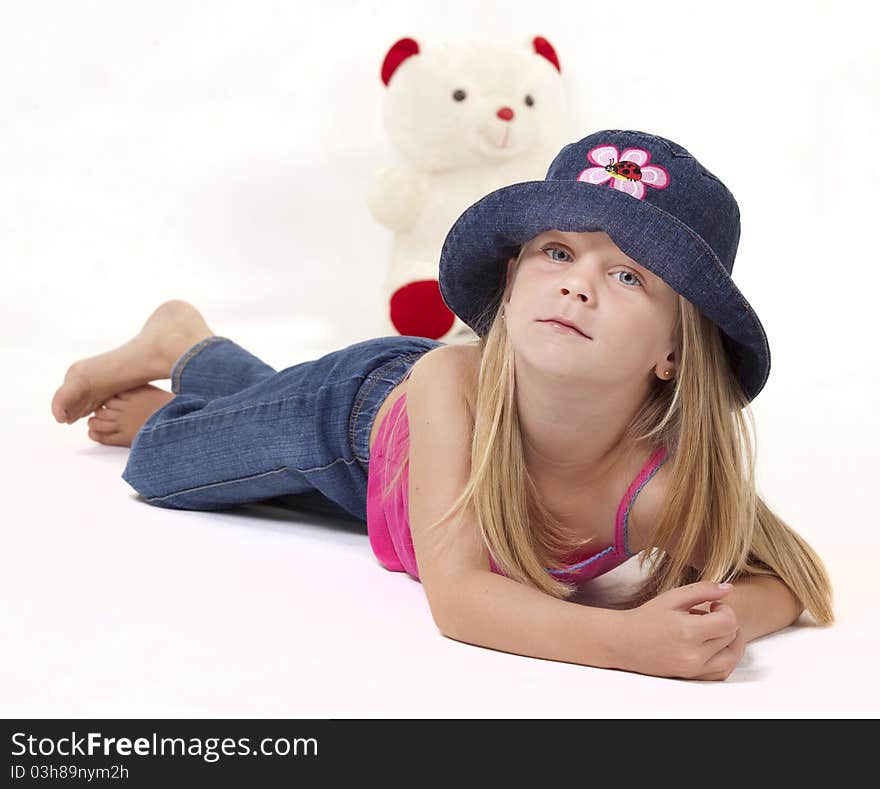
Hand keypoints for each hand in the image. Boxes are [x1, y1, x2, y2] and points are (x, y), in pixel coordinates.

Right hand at [616, 581, 744, 680]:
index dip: (725, 609)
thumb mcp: (672, 597)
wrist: (624, 642)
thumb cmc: (646, 617)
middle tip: (710, 615)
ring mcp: (693, 669)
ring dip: (732, 642)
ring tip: (718, 630)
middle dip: (726, 623)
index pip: (729, 622)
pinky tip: (716, 646)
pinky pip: (722, 673)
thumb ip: (703, 590)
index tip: (712, 605)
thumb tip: (729, 588)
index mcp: (688, 631)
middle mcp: (693, 654)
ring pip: (732, 658)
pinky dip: (726, 659)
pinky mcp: (691, 677)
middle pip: (731, 637)